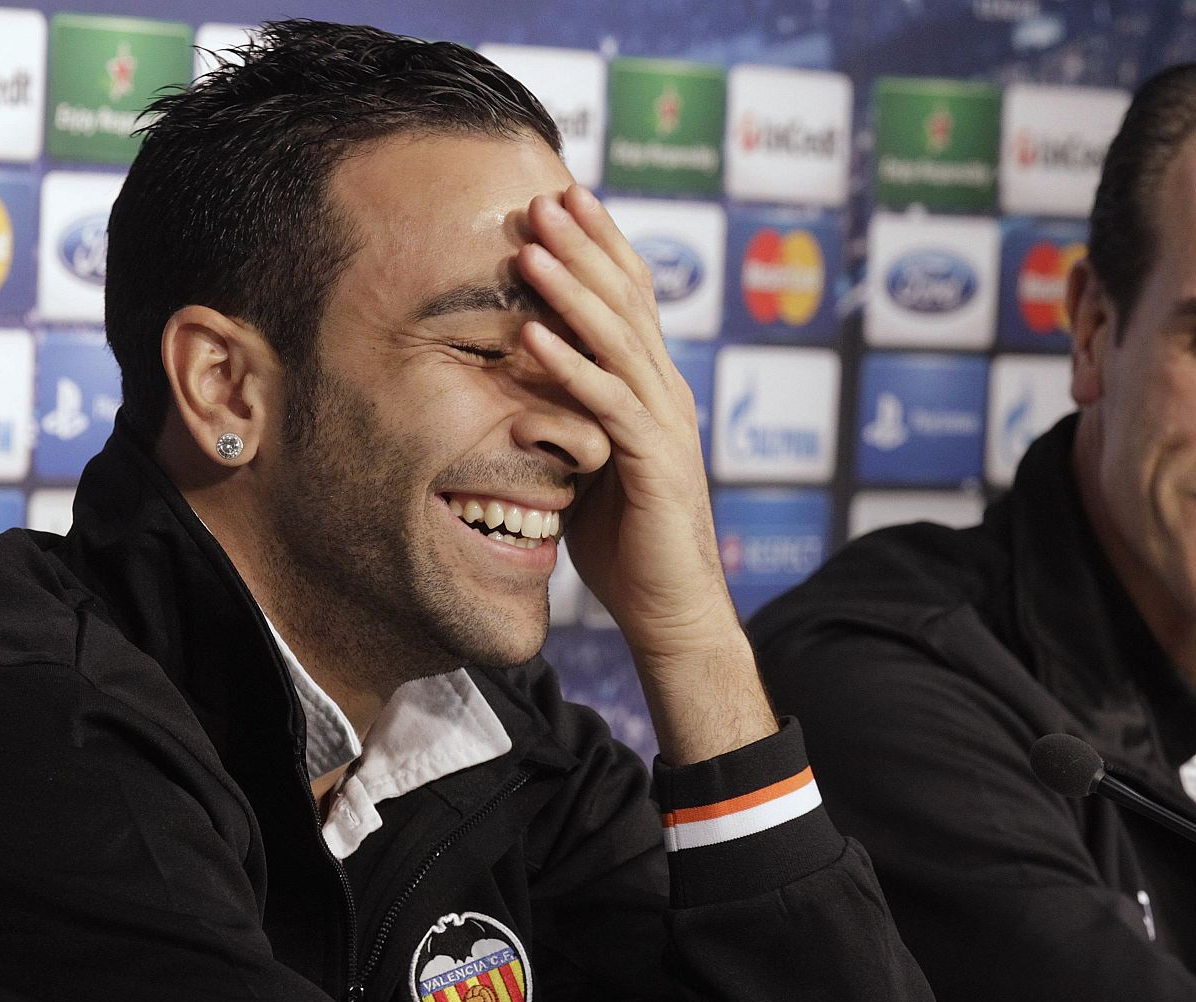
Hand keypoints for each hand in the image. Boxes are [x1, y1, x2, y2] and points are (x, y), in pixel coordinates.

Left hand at [515, 184, 773, 763]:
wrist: (674, 612)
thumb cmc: (629, 545)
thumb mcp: (589, 463)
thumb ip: (570, 417)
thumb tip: (521, 385)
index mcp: (654, 391)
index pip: (633, 303)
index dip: (601, 248)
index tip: (564, 198)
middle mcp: (668, 396)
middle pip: (630, 304)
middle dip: (586, 246)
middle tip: (546, 194)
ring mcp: (667, 428)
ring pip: (621, 343)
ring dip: (571, 291)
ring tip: (529, 246)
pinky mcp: (656, 466)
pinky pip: (608, 406)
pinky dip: (568, 367)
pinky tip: (532, 336)